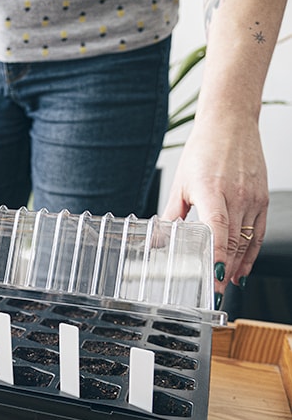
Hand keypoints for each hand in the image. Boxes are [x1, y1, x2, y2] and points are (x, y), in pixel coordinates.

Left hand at [160, 113, 267, 305]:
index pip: (217, 231)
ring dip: (236, 266)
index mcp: (212, 192)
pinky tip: (241, 268)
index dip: (215, 258)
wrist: (230, 125)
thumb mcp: (180, 184)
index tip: (212, 280)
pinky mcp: (262, 199)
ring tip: (225, 285)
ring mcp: (253, 199)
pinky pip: (258, 233)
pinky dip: (251, 253)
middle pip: (233, 243)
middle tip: (213, 293)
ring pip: (246, 242)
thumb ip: (171, 215)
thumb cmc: (203, 151)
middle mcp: (237, 197)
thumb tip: (157, 239)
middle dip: (223, 272)